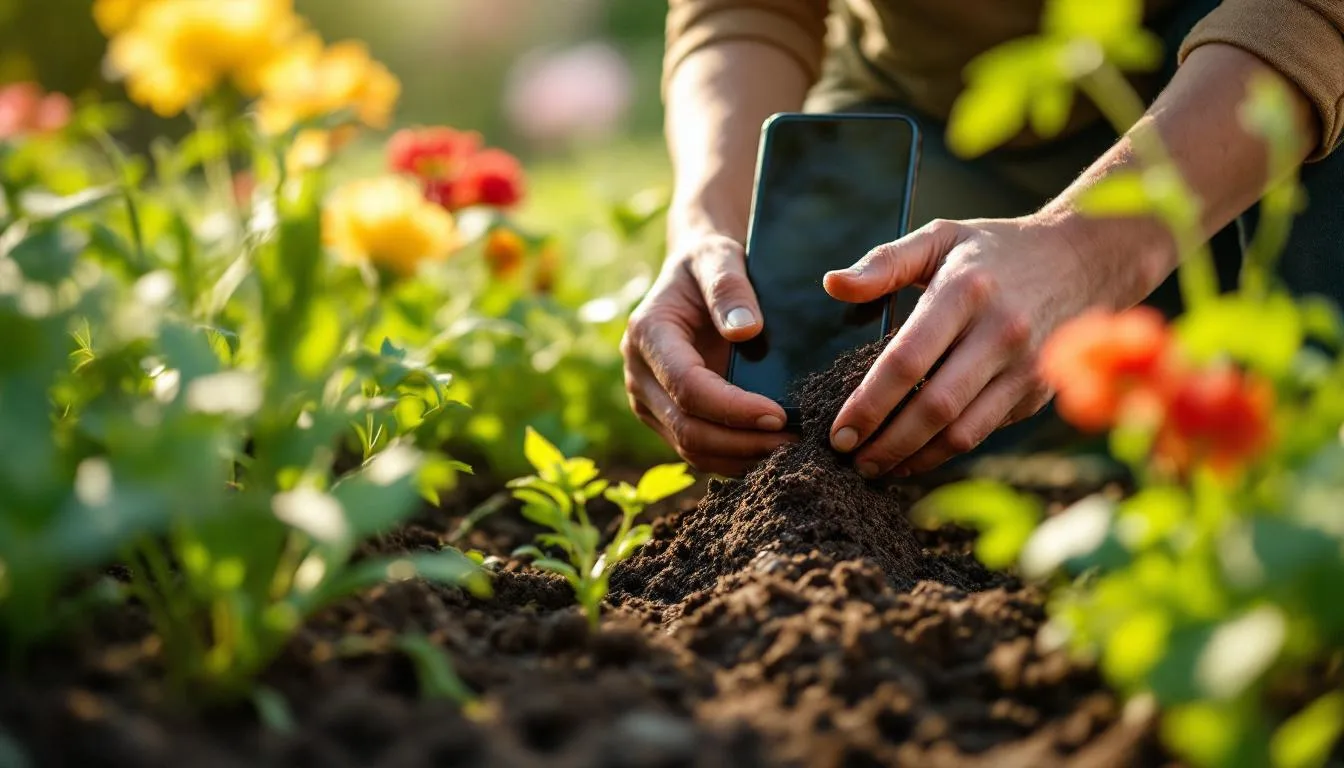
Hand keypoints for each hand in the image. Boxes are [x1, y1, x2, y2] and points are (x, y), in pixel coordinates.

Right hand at [622, 233, 794, 474]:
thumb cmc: (708, 263)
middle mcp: (638, 375)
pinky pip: (699, 451)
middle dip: (742, 441)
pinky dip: (735, 458)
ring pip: (691, 449)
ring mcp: (649, 401)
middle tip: (795, 442)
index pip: (686, 386)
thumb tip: (745, 331)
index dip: (732, 407)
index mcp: (647, 335)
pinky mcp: (666, 418)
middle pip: (687, 428)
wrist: (693, 277)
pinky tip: (772, 452)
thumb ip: (729, 289)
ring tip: (791, 452)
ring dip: (741, 457)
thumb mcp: (718, 258)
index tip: (779, 414)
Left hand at [823, 215, 1132, 477]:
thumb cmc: (995, 249)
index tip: (839, 431)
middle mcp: (999, 332)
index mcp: (964, 292)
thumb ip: (884, 262)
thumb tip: (833, 285)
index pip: (907, 360)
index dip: (869, 403)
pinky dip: (945, 452)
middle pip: (934, 406)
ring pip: (962, 431)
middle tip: (849, 459)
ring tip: (875, 468)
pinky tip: (913, 457)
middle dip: (886, 442)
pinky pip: (984, 431)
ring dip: (914, 457)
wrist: (1085, 261)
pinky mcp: (1036, 391)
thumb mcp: (941, 237)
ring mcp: (1024, 366)